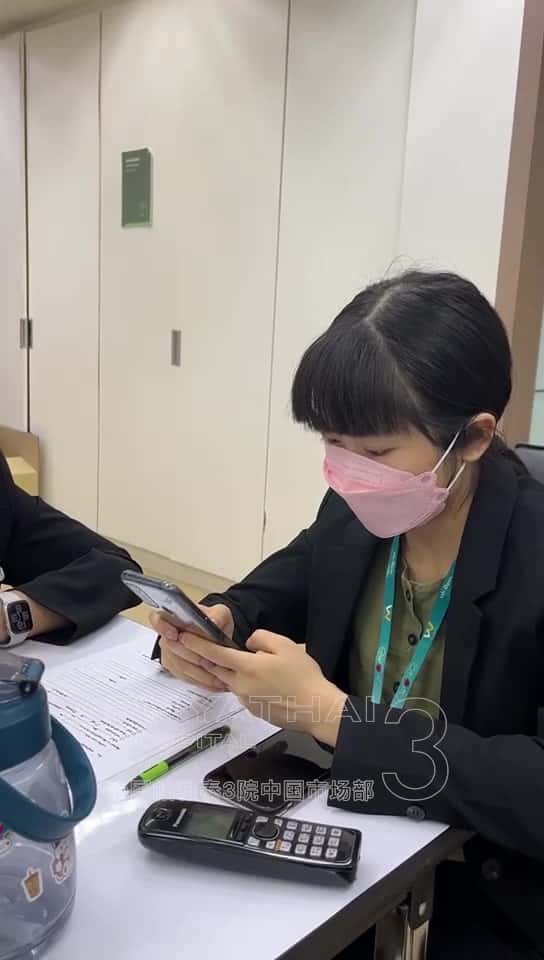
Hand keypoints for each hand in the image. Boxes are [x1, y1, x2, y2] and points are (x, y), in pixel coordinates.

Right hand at [149, 603, 234, 692]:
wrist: (214, 638)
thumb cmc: (214, 623)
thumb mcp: (221, 614)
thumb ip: (218, 615)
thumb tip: (213, 622)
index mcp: (173, 616)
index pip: (157, 619)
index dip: (163, 627)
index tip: (175, 634)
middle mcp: (166, 635)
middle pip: (172, 647)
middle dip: (193, 656)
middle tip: (211, 661)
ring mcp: (169, 652)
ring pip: (180, 665)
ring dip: (199, 672)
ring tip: (218, 677)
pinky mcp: (174, 667)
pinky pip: (184, 676)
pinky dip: (200, 680)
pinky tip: (214, 682)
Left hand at [183, 629, 346, 744]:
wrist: (316, 709)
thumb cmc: (303, 676)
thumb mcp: (285, 646)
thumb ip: (261, 639)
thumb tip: (247, 644)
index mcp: (246, 667)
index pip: (213, 654)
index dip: (196, 645)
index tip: (182, 637)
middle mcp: (241, 685)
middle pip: (216, 669)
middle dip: (205, 658)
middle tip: (198, 648)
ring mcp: (246, 700)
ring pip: (230, 682)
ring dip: (227, 672)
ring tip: (242, 664)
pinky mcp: (254, 711)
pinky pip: (242, 693)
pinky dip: (243, 684)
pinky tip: (262, 683)